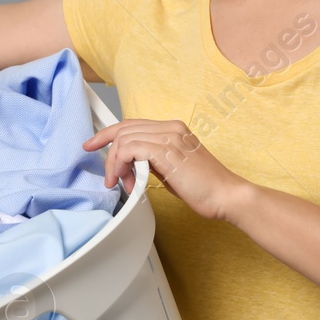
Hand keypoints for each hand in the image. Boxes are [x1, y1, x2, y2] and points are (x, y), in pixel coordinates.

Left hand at [83, 119, 251, 221]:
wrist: (226, 195)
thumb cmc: (205, 188)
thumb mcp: (173, 169)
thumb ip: (153, 160)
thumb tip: (130, 164)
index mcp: (173, 128)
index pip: (132, 124)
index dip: (108, 134)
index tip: (93, 145)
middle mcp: (170, 128)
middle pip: (124, 128)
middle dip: (107, 151)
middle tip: (108, 176)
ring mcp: (169, 137)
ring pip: (123, 139)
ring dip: (115, 165)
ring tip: (124, 184)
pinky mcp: (166, 151)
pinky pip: (129, 149)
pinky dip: (121, 166)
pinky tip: (128, 181)